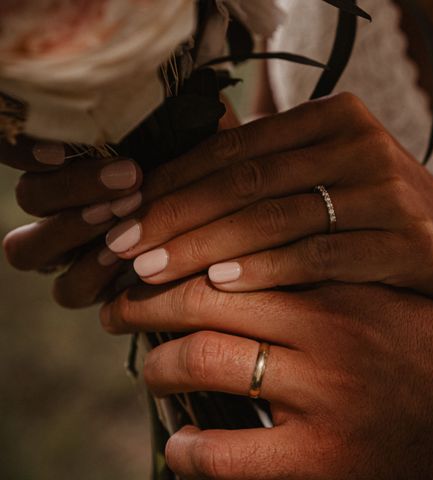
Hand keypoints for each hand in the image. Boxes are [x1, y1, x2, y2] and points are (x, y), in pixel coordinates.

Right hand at [2, 100, 239, 307]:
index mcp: (75, 161)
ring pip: (26, 249)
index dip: (25, 148)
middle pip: (30, 196)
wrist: (230, 226)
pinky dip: (91, 275)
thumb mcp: (194, 138)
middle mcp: (60, 204)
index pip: (21, 147)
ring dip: (72, 231)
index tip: (64, 146)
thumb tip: (165, 86)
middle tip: (130, 178)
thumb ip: (172, 115)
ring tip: (126, 219)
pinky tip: (126, 260)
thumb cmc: (208, 172)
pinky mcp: (87, 286)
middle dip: (71, 188)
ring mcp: (67, 249)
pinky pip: (68, 289)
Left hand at [101, 280, 432, 478]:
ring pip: (208, 363)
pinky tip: (181, 443)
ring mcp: (324, 400)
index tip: (150, 258)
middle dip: (151, 302)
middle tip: (120, 304)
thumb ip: (328, 271)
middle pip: (210, 303)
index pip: (237, 256)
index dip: (181, 255)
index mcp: (342, 289)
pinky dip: (192, 449)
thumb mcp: (387, 295)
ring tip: (151, 365)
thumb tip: (254, 258)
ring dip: (163, 364)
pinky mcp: (327, 463)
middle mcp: (328, 337)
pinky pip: (229, 457)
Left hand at [102, 93, 432, 313]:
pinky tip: (222, 286)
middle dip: (176, 217)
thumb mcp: (325, 181)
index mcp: (333, 117)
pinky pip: (322, 254)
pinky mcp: (408, 239)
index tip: (124, 216)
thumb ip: (264, 175)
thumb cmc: (376, 217)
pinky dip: (267, 270)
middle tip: (123, 249)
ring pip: (277, 217)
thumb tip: (169, 186)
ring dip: (206, 247)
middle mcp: (360, 142)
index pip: (235, 147)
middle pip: (248, 180)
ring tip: (152, 274)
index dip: (173, 182)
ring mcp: (388, 189)